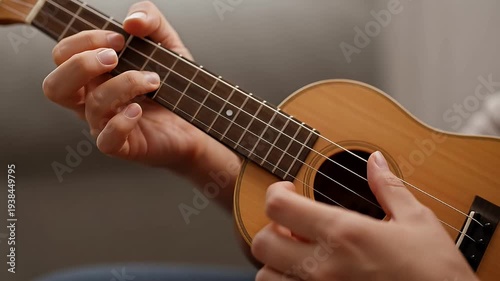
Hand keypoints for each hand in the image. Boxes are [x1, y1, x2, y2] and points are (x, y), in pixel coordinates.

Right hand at [43, 1, 233, 175]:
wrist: (194, 124)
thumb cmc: (174, 87)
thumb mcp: (167, 44)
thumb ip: (150, 21)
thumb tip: (132, 21)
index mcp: (94, 75)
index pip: (63, 56)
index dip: (85, 41)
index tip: (120, 38)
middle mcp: (92, 100)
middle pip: (54, 86)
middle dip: (81, 65)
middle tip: (115, 57)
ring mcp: (105, 125)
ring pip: (92, 106)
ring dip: (125, 85)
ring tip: (153, 81)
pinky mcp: (123, 146)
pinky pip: (107, 140)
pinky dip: (122, 122)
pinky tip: (139, 110)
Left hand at [252, 152, 478, 280]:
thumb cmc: (436, 272)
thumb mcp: (417, 221)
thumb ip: (389, 188)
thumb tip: (376, 161)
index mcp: (345, 234)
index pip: (279, 207)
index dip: (276, 192)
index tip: (288, 189)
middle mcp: (325, 267)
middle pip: (263, 243)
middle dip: (272, 227)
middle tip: (291, 223)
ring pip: (267, 277)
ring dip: (276, 261)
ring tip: (298, 252)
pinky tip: (310, 275)